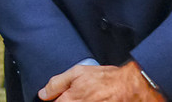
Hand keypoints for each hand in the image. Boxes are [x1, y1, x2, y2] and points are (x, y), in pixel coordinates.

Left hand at [39, 60, 164, 100]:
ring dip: (78, 100)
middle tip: (80, 94)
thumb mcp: (77, 72)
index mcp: (69, 100)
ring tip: (89, 95)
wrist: (129, 88)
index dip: (55, 99)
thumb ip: (56, 83)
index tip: (59, 97)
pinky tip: (93, 98)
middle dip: (67, 100)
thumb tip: (43, 94)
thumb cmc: (106, 79)